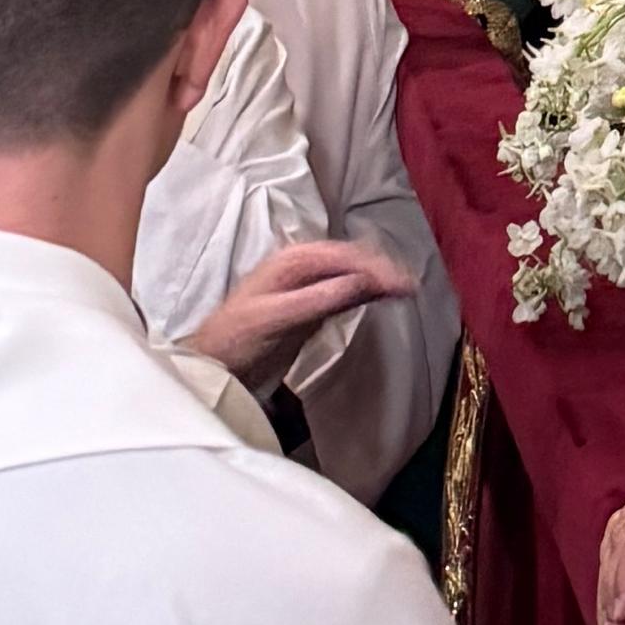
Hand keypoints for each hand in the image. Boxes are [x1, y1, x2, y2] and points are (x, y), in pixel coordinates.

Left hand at [187, 235, 414, 394]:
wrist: (213, 369)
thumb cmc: (238, 340)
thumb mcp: (278, 319)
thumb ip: (320, 298)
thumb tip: (365, 282)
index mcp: (294, 259)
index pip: (347, 256)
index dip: (378, 268)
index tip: (405, 286)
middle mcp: (302, 264)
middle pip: (353, 259)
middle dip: (383, 270)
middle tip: (411, 289)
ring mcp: (306, 283)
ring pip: (352, 272)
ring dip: (377, 278)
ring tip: (405, 291)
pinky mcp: (309, 305)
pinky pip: (345, 289)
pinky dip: (366, 290)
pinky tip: (381, 296)